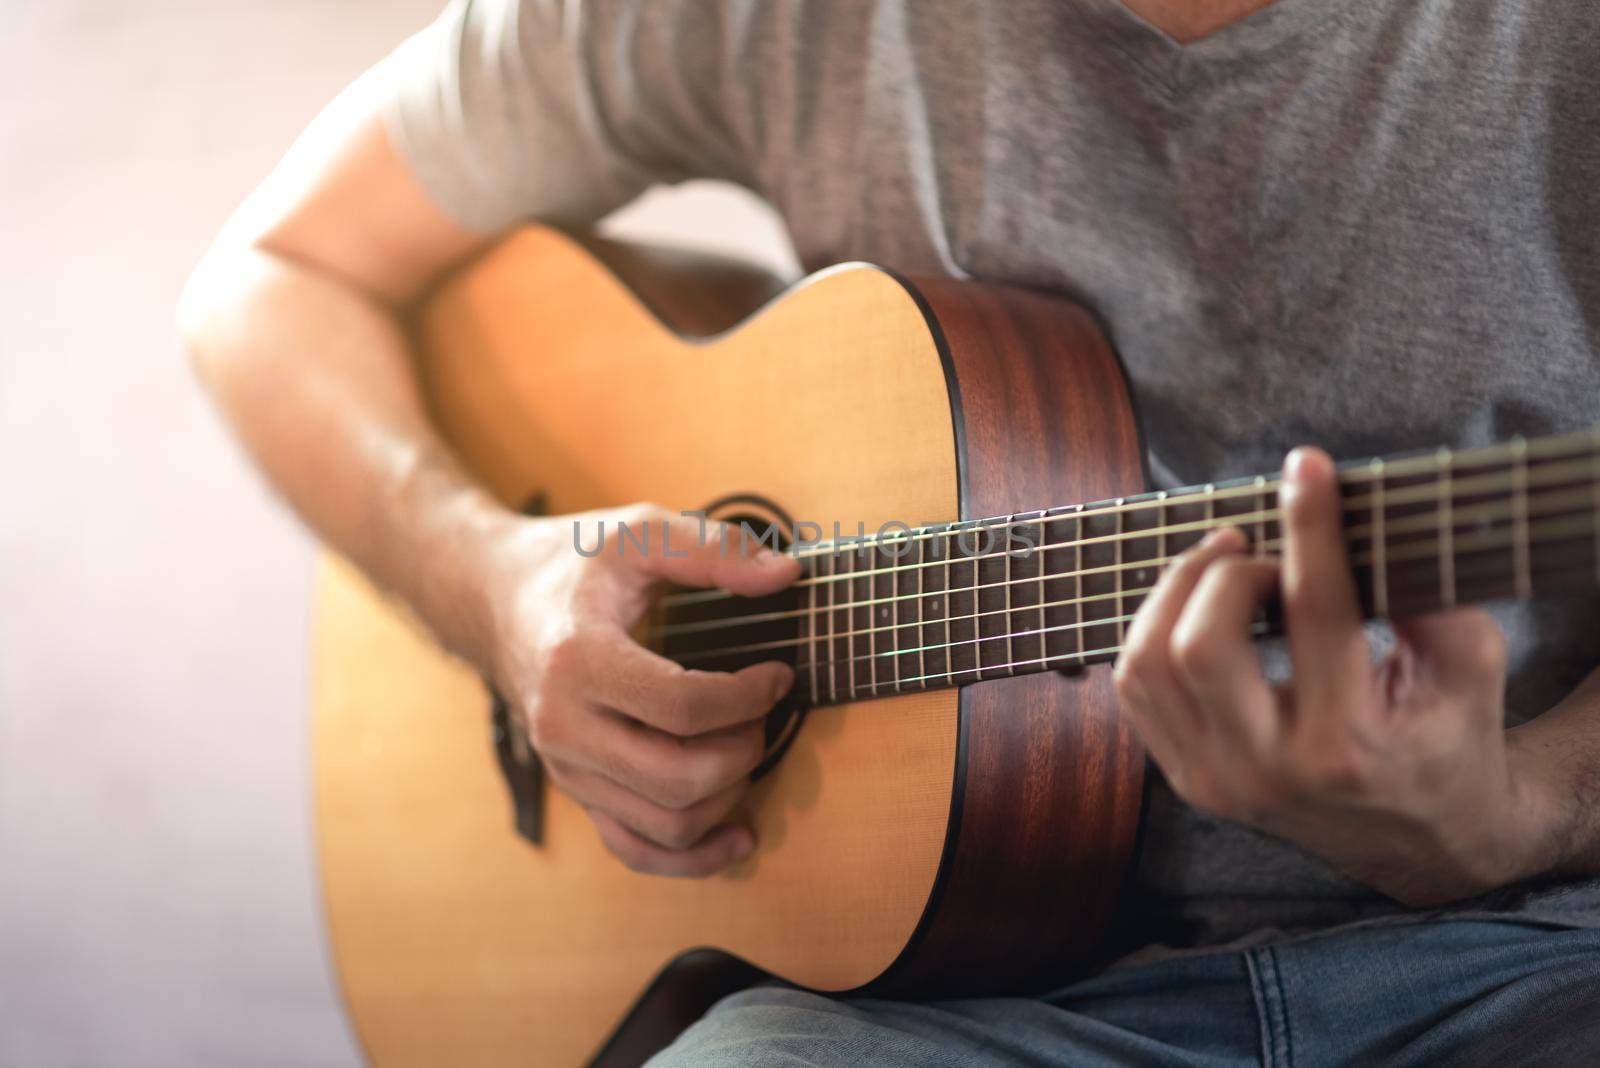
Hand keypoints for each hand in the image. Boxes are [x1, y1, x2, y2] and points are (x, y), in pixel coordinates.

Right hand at [481, 504, 798, 876]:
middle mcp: (566, 727)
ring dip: (729, 795)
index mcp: (579, 661)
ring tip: (748, 746)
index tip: (777, 674)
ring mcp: (569, 769)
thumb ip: (714, 550)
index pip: (682, 707)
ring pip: (666, 824)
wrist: (495, 599)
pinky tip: (738, 834)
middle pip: (678, 778)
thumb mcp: (639, 533)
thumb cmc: (573, 563)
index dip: (748, 697)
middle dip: (744, 749)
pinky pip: (636, 850)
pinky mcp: (578, 792)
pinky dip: (694, 856)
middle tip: (765, 711)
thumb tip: (788, 574)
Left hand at [1114, 447, 1543, 904]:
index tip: (1307, 468)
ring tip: (1226, 567)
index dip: (1311, 527)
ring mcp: (1216, 782)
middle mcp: (1271, 772)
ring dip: (1176, 592)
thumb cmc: (1448, 739)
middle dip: (1227, 573)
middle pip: (1200, 647)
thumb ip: (1435, 602)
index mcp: (1350, 746)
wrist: (1421, 842)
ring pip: (1147, 664)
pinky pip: (1134, 689)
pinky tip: (1195, 608)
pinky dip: (1154, 631)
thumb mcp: (1471, 672)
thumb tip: (1367, 529)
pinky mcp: (1185, 780)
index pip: (1317, 613)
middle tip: (1262, 555)